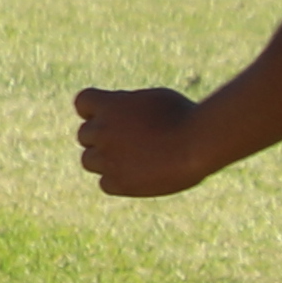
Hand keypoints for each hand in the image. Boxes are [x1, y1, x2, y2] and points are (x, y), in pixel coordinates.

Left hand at [75, 84, 210, 198]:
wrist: (198, 144)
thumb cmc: (185, 116)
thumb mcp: (154, 99)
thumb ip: (130, 107)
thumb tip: (120, 115)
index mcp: (108, 105)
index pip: (83, 102)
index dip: (96, 110)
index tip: (115, 116)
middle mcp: (100, 131)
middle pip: (85, 135)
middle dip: (103, 136)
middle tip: (134, 140)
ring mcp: (106, 158)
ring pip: (89, 160)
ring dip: (106, 160)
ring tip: (138, 158)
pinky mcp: (117, 183)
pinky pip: (105, 183)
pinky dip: (119, 181)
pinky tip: (143, 175)